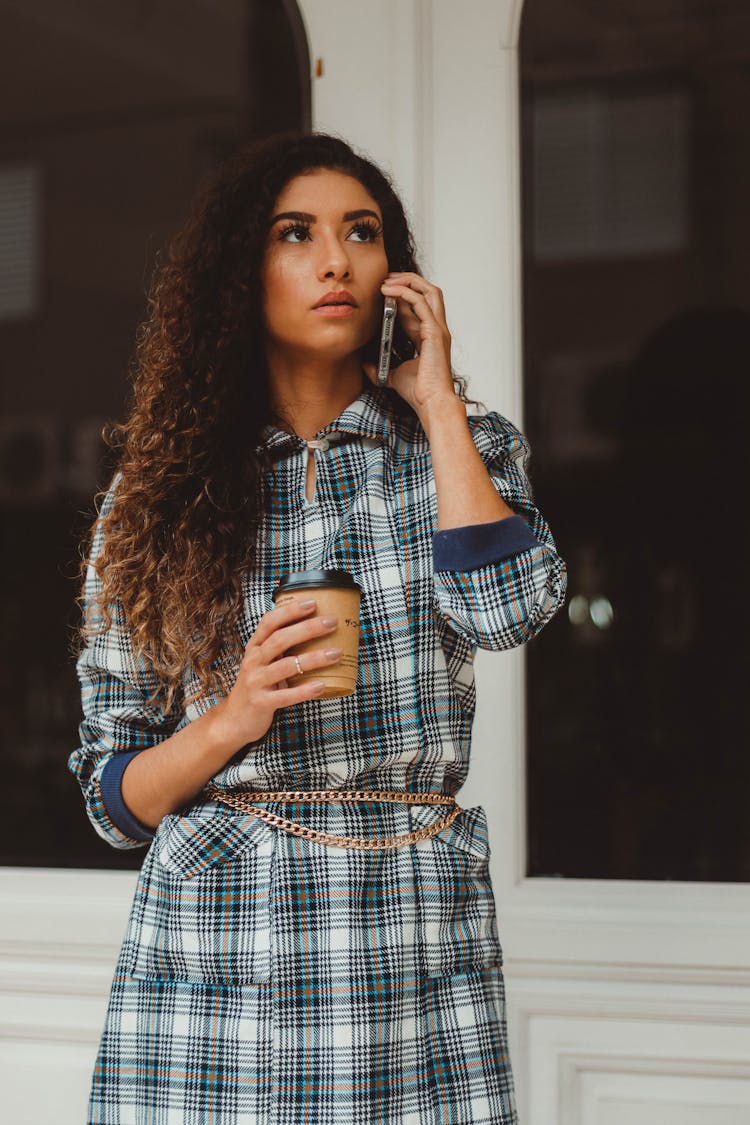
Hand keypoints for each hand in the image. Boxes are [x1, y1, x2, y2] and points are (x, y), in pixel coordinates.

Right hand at [210, 598, 340, 748]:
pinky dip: (305, 691)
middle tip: (332, 622)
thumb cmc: (257, 686)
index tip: (312, 603)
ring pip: (286, 666)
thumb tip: (317, 631)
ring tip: (336, 653)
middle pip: (280, 639)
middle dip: (307, 628)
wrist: (233, 720)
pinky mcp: (261, 703)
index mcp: (255, 647)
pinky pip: (285, 696)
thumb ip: (280, 648)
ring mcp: (256, 682)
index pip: (269, 622)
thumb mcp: (263, 662)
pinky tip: (322, 686)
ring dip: (313, 658)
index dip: (290, 611)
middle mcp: (253, 661)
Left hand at [362, 271, 457, 418]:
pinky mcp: (434, 332)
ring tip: (388, 280)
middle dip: (408, 280)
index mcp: (428, 337)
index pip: (418, 306)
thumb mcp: (393, 376)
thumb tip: (365, 365)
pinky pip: (421, 302)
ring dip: (408, 281)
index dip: (402, 295)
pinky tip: (389, 290)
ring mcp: (437, 329)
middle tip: (387, 278)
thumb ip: (381, 367)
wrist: (430, 403)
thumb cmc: (419, 393)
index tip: (383, 289)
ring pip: (429, 291)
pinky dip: (405, 292)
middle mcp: (436, 329)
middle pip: (428, 292)